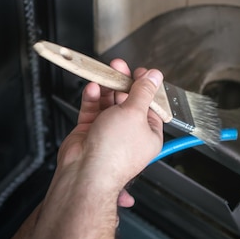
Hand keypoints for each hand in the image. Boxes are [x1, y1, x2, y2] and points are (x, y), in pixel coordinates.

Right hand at [56, 58, 163, 192]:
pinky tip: (93, 88)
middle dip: (123, 83)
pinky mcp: (89, 130)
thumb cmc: (114, 153)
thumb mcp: (135, 113)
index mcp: (148, 134)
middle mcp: (129, 133)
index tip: (140, 72)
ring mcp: (108, 132)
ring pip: (108, 103)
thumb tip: (154, 77)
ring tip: (104, 72)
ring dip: (106, 88)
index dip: (145, 87)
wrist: (85, 171)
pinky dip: (92, 98)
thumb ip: (143, 92)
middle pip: (128, 101)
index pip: (150, 105)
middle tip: (118, 67)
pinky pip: (92, 109)